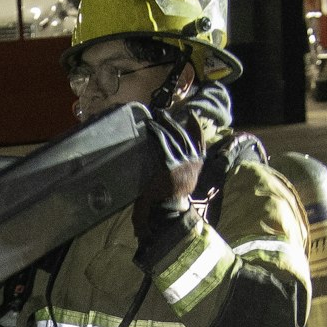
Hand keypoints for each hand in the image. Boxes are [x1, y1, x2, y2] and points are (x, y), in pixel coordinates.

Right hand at [133, 109, 204, 265]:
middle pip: (174, 136)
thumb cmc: (154, 204)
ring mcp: (193, 162)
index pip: (163, 143)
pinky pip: (198, 142)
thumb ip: (139, 203)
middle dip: (165, 123)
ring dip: (176, 124)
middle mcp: (184, 163)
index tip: (148, 123)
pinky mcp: (198, 162)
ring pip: (185, 137)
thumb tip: (128, 208)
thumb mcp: (143, 200)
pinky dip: (196, 129)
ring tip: (166, 115)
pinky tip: (191, 116)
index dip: (156, 131)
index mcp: (169, 169)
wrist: (172, 211)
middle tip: (156, 115)